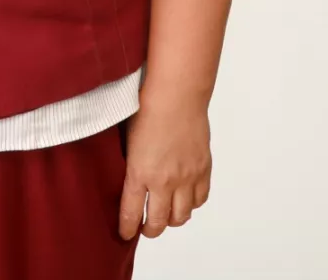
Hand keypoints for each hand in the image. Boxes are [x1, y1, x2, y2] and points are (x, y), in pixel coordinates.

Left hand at [118, 95, 211, 239]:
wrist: (176, 94)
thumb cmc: (146, 107)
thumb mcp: (127, 139)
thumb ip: (129, 163)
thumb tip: (127, 178)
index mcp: (140, 172)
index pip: (131, 212)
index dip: (127, 228)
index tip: (125, 233)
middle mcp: (164, 180)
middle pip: (158, 222)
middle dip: (150, 230)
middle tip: (146, 229)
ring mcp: (186, 177)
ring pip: (181, 216)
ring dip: (172, 220)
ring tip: (166, 215)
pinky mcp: (203, 170)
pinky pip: (199, 199)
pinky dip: (191, 204)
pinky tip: (184, 198)